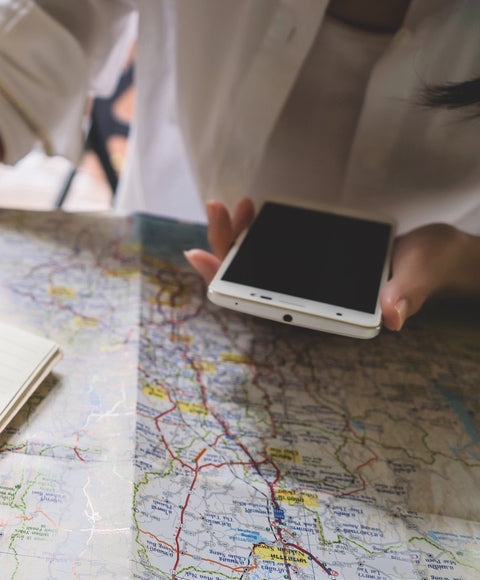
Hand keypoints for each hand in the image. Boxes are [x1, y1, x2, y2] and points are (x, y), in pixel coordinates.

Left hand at [185, 198, 479, 331]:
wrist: (437, 254)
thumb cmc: (427, 268)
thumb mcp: (420, 276)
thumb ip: (407, 293)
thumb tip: (393, 315)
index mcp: (323, 309)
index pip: (266, 305)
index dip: (230, 287)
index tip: (202, 259)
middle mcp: (305, 295)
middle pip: (249, 279)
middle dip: (225, 248)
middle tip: (215, 211)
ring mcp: (303, 276)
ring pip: (253, 262)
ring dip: (234, 235)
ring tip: (228, 205)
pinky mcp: (307, 256)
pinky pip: (269, 247)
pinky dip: (253, 228)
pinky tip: (248, 207)